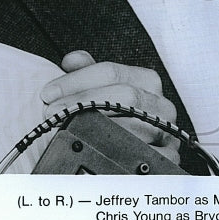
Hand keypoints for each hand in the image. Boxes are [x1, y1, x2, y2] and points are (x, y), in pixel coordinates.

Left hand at [40, 51, 180, 164]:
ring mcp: (167, 132)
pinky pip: (143, 155)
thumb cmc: (117, 114)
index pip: (111, 72)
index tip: (49, 92)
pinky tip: (94, 151)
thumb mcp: (101, 88)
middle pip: (124, 96)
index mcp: (147, 81)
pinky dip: (117, 154)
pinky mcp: (170, 159)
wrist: (143, 147)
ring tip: (66, 129)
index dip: (76, 81)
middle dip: (83, 102)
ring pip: (133, 125)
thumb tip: (72, 60)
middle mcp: (161, 105)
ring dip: (95, 129)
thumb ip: (86, 71)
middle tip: (54, 112)